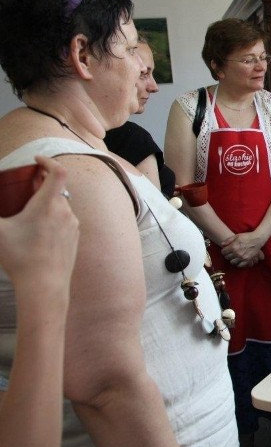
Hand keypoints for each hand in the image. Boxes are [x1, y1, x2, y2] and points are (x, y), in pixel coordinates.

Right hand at [0, 156, 78, 296]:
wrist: (45, 286)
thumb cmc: (20, 258)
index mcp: (48, 204)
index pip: (58, 172)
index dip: (48, 161)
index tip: (36, 160)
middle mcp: (65, 212)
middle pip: (57, 190)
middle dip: (42, 185)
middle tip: (26, 188)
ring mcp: (72, 226)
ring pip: (61, 206)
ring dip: (47, 203)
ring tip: (29, 213)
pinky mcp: (74, 239)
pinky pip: (65, 221)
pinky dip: (53, 218)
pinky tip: (38, 232)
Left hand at [220, 232, 265, 268]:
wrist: (257, 239)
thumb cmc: (247, 236)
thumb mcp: (236, 236)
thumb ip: (228, 240)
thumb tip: (221, 244)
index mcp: (233, 247)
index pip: (223, 252)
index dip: (223, 251)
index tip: (225, 250)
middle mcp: (237, 253)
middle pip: (227, 257)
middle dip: (227, 255)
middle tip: (230, 253)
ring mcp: (242, 257)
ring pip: (232, 262)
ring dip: (232, 259)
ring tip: (234, 256)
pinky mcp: (247, 260)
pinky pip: (240, 265)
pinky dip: (238, 263)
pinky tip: (238, 260)